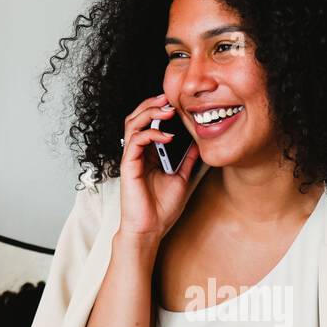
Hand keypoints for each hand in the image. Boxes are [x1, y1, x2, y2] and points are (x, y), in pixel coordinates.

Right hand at [118, 92, 201, 241]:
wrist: (151, 230)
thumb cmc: (161, 209)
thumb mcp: (181, 179)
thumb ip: (187, 160)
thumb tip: (198, 144)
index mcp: (149, 155)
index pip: (149, 123)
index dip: (160, 109)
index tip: (178, 103)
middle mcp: (138, 153)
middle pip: (137, 117)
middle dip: (152, 104)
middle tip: (169, 97)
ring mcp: (131, 158)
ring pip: (132, 123)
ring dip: (149, 112)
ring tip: (167, 109)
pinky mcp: (128, 166)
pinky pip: (135, 141)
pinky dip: (150, 133)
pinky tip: (167, 136)